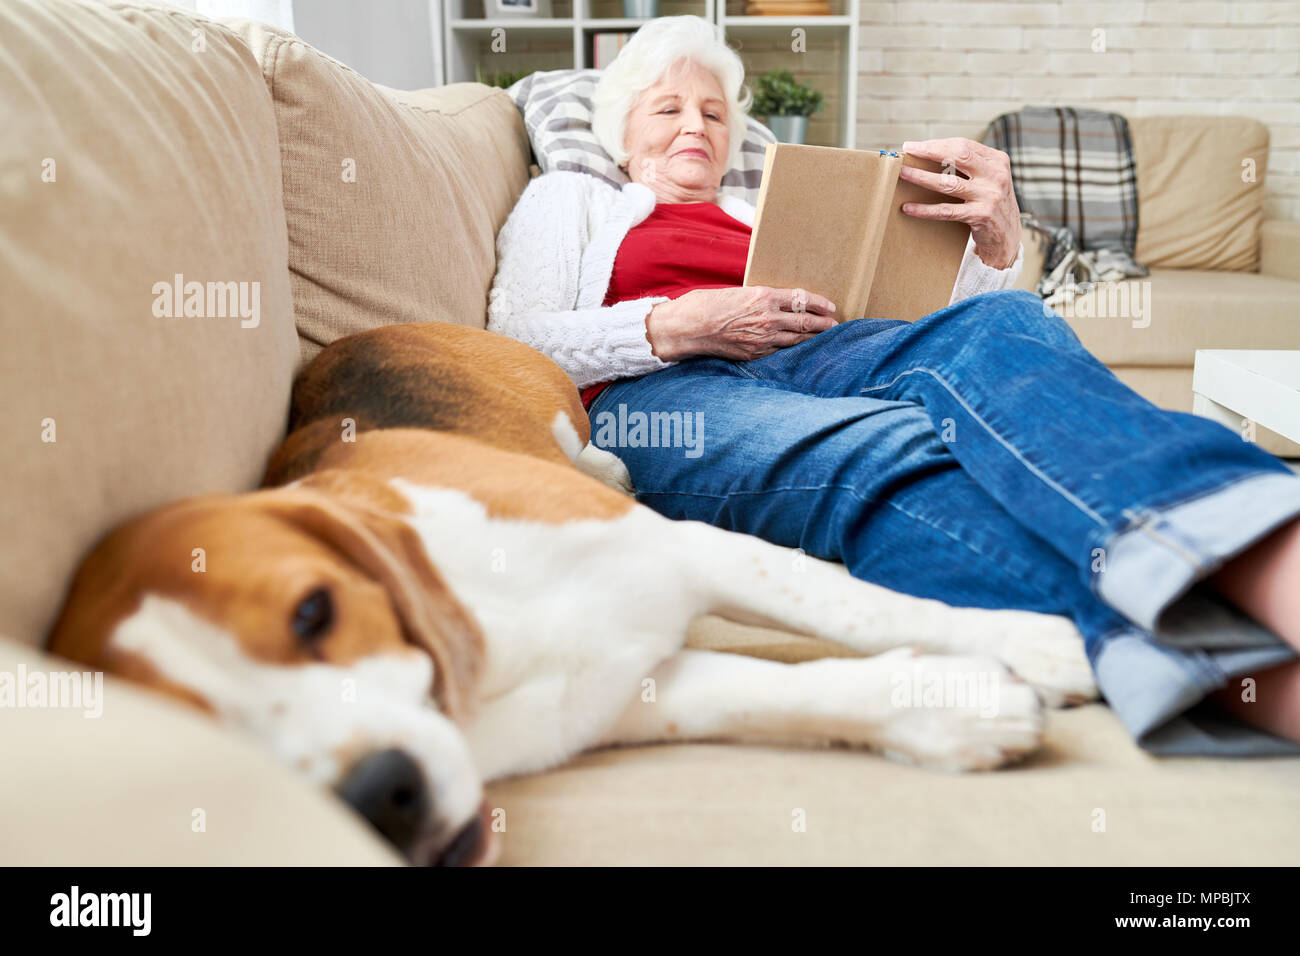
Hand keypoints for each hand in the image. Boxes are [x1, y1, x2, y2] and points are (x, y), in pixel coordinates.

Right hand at [645, 286, 836, 362]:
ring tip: (824, 338)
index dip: (819, 303)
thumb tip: (774, 304)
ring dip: (813, 339)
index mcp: (763, 296)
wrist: (687, 328)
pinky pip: (780, 352)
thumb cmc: (705, 305)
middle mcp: (767, 318)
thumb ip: (758, 299)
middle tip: (835, 325)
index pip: (801, 299)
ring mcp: (762, 339)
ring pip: (796, 340)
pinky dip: (793, 350)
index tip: (830, 306)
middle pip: (805, 321)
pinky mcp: (754, 354)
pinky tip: (800, 350)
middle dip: (823, 324)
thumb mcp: (737, 293)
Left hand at [897, 138, 1021, 269]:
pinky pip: (946, 211)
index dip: (936, 144)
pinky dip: (925, 210)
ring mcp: (989, 195)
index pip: (963, 145)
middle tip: (907, 152)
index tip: (913, 146)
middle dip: (929, 152)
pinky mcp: (981, 215)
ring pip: (948, 183)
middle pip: (958, 155)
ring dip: (921, 177)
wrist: (1007, 236)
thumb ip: (970, 166)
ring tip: (902, 174)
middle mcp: (996, 175)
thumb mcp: (988, 179)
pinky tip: (908, 207)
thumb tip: (929, 154)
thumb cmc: (990, 203)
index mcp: (997, 160)